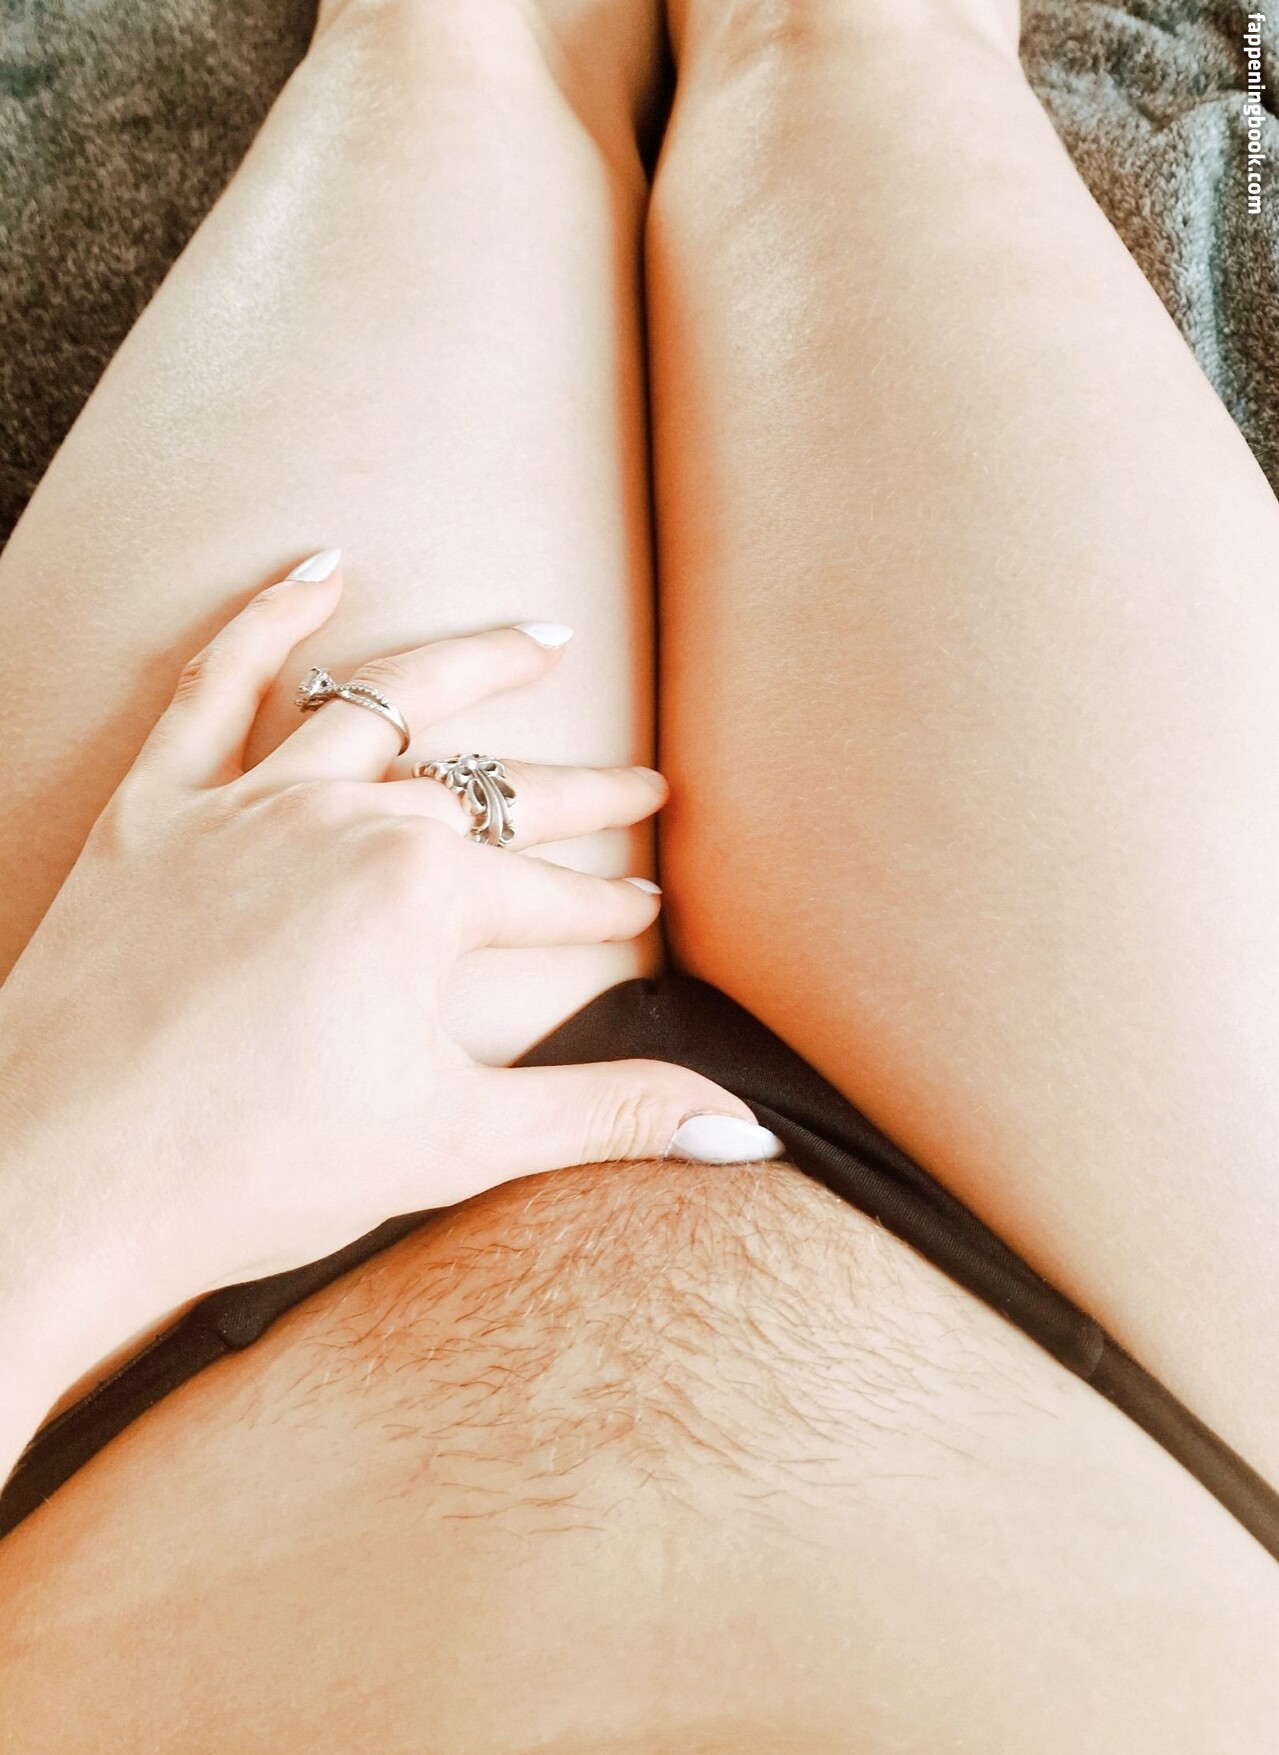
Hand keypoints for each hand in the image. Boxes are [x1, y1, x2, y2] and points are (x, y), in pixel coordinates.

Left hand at [0, 556, 779, 1428]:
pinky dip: (268, 621)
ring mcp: (243, 805)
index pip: (550, 895)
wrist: (63, 1179)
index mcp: (420, 896)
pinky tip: (320, 569)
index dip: (609, 906)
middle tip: (646, 785)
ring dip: (467, 667)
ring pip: (379, 705)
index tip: (645, 909)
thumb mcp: (457, 1142)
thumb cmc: (256, 1168)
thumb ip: (606, 1116)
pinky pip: (214, 688)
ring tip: (538, 636)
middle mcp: (342, 822)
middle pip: (491, 792)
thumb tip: (741, 1133)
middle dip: (581, 793)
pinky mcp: (154, 812)